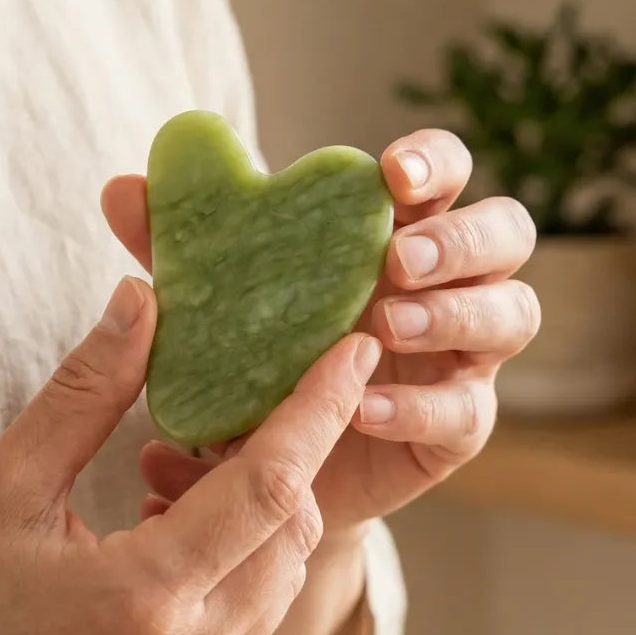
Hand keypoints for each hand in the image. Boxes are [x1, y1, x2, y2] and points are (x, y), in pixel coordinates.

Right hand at [0, 278, 379, 634]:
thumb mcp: (2, 483)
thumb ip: (87, 390)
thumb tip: (143, 298)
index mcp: (142, 601)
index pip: (271, 488)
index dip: (319, 409)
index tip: (353, 349)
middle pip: (293, 535)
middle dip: (289, 458)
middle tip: (240, 403)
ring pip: (280, 581)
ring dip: (264, 513)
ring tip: (190, 463)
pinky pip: (249, 622)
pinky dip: (238, 562)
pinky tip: (173, 523)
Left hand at [102, 129, 537, 540]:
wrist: (264, 472)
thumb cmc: (254, 358)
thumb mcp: (216, 299)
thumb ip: (180, 246)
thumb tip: (124, 187)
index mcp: (398, 230)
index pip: (446, 172)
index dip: (434, 163)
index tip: (392, 173)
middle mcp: (447, 284)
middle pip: (507, 235)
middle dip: (461, 240)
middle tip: (398, 259)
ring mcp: (463, 356)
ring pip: (511, 315)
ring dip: (453, 314)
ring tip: (383, 326)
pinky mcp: (457, 427)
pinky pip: (468, 410)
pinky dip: (417, 404)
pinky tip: (363, 407)